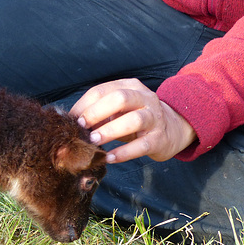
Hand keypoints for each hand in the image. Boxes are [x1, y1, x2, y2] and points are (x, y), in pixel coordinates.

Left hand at [70, 79, 196, 162]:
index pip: (102, 90)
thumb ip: (98, 113)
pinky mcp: (159, 139)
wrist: (172, 129)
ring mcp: (154, 118)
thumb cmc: (135, 118)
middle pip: (120, 99)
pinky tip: (109, 158)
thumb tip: (71, 124)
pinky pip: (141, 145)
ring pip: (133, 120)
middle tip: (82, 128)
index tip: (72, 120)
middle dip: (97, 113)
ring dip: (110, 131)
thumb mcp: (118, 111)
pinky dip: (123, 152)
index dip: (84, 105)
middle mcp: (145, 98)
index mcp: (130, 87)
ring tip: (93, 142)